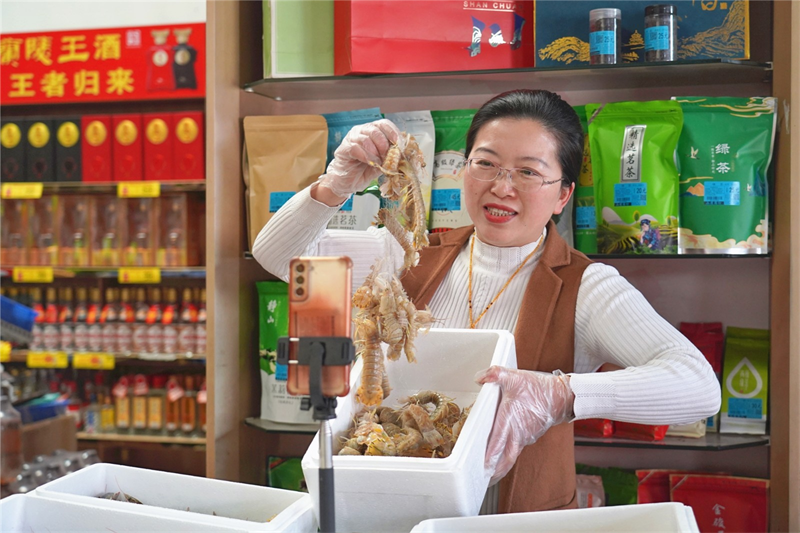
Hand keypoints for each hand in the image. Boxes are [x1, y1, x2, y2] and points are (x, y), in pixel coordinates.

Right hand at [318, 119, 399, 198]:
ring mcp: (351, 139)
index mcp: (372, 132)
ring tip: (378, 162)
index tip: (398, 143)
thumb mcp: (382, 164)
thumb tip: (400, 155)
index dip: (392, 132)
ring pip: (365, 138)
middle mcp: (361, 132)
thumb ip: (390, 158)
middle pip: (375, 129)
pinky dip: (365, 156)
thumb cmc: (364, 171)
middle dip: (384, 144)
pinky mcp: (343, 149)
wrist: (348, 183)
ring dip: (374, 152)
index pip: (383, 124)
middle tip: (387, 156)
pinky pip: (355, 147)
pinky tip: (369, 163)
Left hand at [475, 366, 573, 485]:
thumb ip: (495, 374)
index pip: (496, 445)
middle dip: (494, 472)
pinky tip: (503, 452)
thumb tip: (479, 377)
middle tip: (483, 480)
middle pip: (504, 460)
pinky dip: (509, 453)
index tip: (480, 469)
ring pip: (511, 455)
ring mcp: (525, 437)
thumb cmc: (539, 389)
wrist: (562, 396)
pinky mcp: (530, 436)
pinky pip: (517, 448)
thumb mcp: (515, 377)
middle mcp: (517, 434)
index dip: (488, 459)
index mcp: (510, 422)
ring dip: (501, 464)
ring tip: (490, 471)